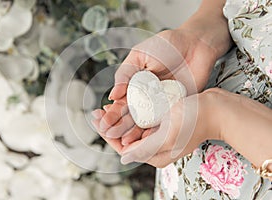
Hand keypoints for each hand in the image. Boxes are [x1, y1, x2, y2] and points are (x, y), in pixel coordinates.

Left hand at [92, 88, 221, 167]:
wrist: (217, 109)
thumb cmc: (194, 120)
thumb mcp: (167, 135)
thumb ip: (145, 148)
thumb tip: (123, 159)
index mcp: (156, 154)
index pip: (123, 148)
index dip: (107, 134)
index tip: (95, 119)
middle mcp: (157, 148)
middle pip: (126, 138)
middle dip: (111, 125)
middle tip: (98, 111)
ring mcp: (161, 137)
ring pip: (133, 129)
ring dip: (119, 118)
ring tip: (107, 107)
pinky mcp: (165, 126)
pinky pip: (142, 122)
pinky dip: (132, 114)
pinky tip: (125, 104)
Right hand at [96, 29, 219, 138]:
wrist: (195, 44)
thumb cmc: (166, 45)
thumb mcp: (139, 55)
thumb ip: (125, 74)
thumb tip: (112, 95)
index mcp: (135, 85)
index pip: (120, 103)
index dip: (111, 113)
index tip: (102, 122)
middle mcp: (147, 97)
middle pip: (131, 116)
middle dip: (119, 126)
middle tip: (109, 135)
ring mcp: (161, 103)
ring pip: (145, 122)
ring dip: (134, 133)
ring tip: (124, 142)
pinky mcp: (176, 107)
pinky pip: (164, 122)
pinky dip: (155, 132)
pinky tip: (146, 140)